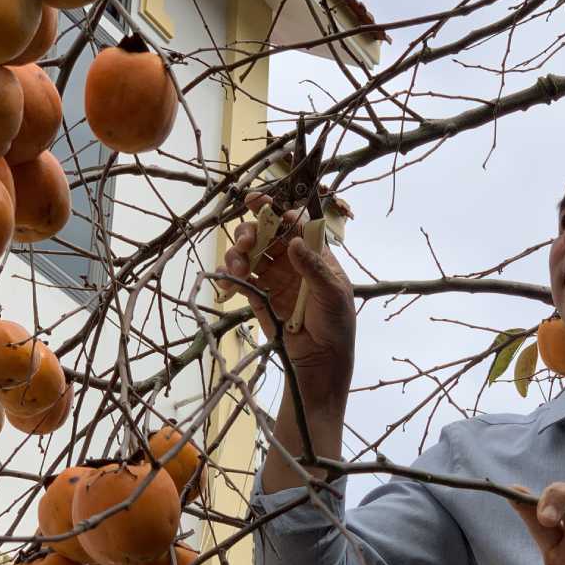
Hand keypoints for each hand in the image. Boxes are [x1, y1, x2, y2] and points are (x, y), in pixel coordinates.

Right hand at [217, 193, 356, 408]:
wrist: (321, 361)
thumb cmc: (335, 324)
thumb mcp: (332, 294)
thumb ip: (313, 267)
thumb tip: (293, 241)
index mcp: (313, 254)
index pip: (294, 224)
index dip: (276, 210)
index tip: (260, 204)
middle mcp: (291, 261)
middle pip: (265, 233)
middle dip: (250, 230)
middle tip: (246, 241)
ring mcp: (273, 278)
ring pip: (249, 253)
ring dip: (237, 253)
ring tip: (237, 266)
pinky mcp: (258, 296)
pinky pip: (240, 279)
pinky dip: (230, 276)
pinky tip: (229, 282)